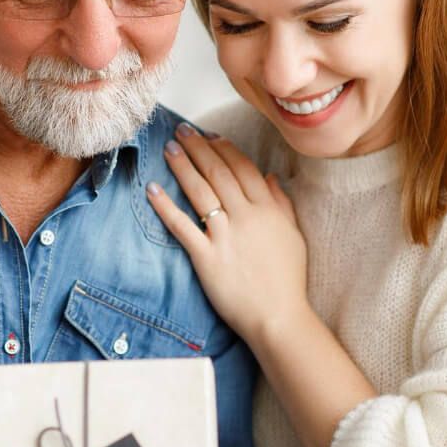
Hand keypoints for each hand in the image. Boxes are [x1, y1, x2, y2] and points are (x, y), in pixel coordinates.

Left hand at [146, 123, 310, 347]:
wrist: (279, 316)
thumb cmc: (287, 280)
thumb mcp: (293, 235)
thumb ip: (282, 203)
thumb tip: (270, 177)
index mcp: (268, 209)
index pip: (243, 168)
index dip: (224, 148)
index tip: (209, 135)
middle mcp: (246, 216)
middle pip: (218, 172)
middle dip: (199, 148)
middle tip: (182, 131)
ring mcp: (225, 236)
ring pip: (201, 191)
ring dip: (183, 166)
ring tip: (169, 148)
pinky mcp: (207, 257)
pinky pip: (183, 226)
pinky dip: (166, 206)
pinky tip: (152, 190)